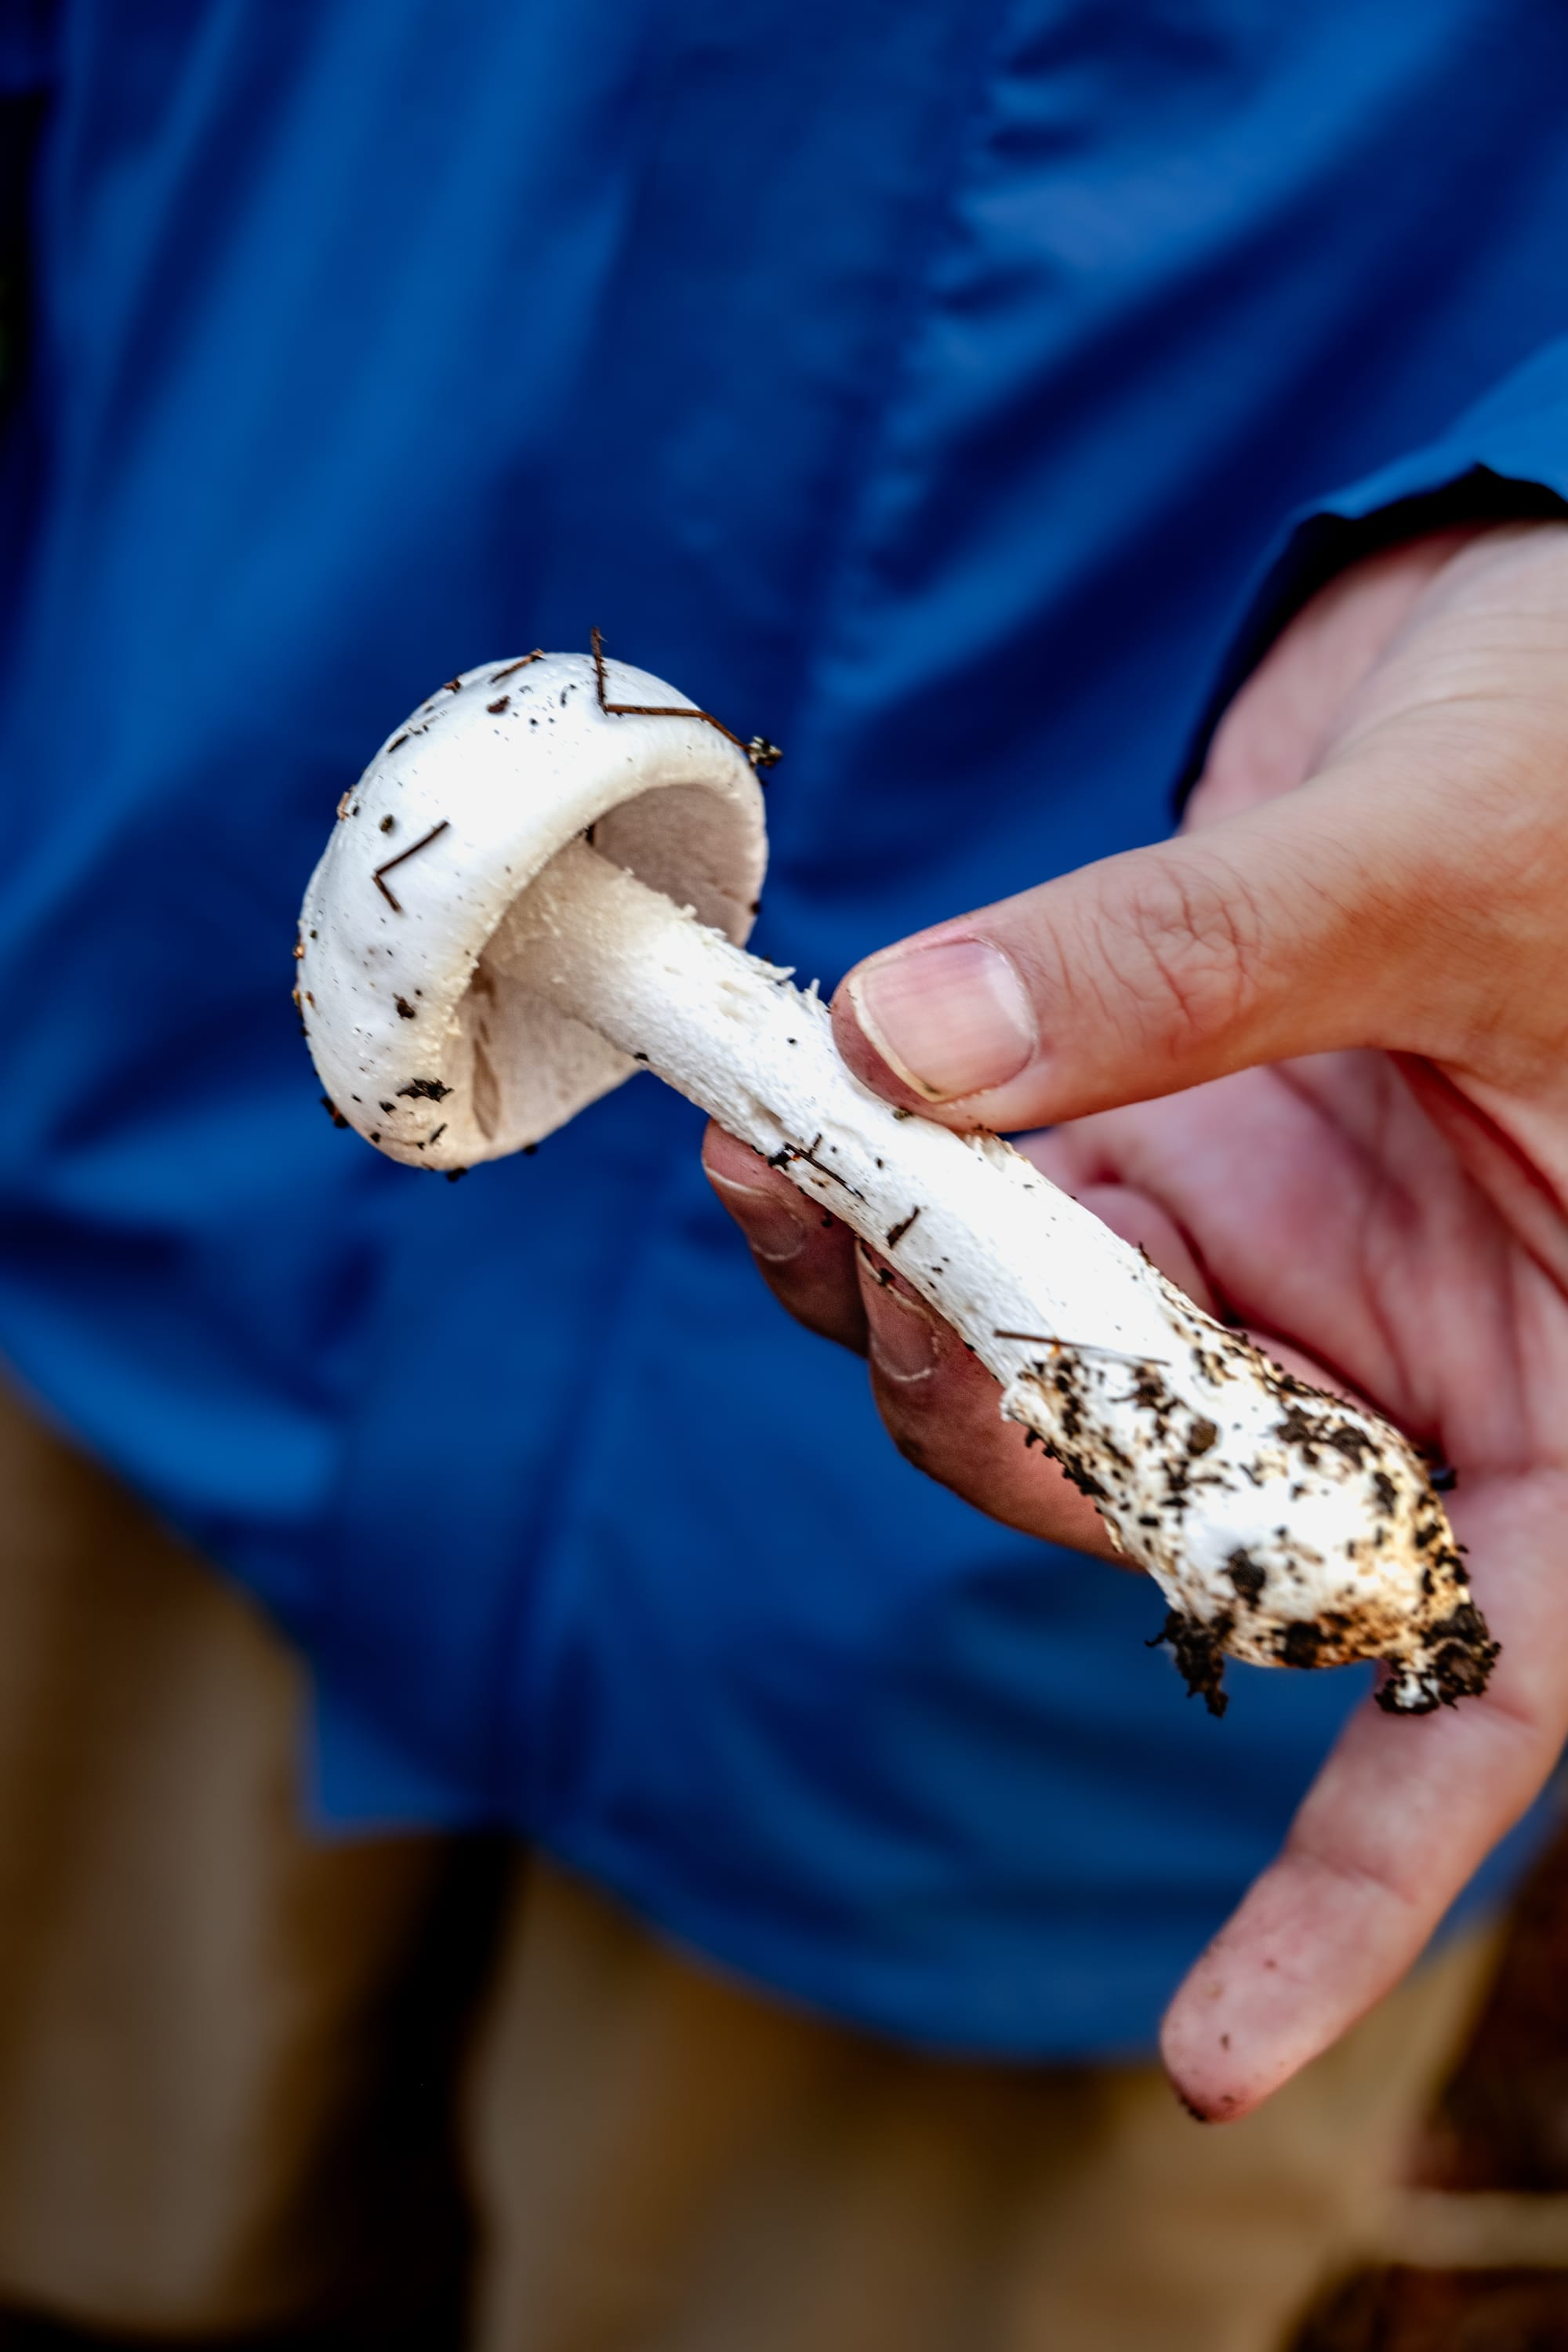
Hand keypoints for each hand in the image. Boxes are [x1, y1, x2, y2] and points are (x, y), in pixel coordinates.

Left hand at [704, 518, 1567, 2118]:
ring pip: (1042, 1396)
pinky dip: (871, 1210)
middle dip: (1012, 1425)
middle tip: (888, 1243)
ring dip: (901, 1307)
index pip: (1487, 1692)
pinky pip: (980, 1254)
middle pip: (1183, 1528)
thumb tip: (910, 1049)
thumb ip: (1191, 965)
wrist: (1531, 645)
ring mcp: (1261, 1280)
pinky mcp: (1148, 1171)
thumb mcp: (1442, 866)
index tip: (1205, 2056)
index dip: (1354, 1893)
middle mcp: (1402, 1372)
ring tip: (795, 1152)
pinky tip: (785, 1134)